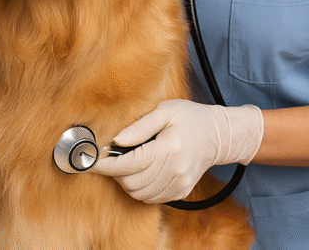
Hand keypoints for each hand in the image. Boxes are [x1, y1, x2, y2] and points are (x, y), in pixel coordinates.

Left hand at [91, 99, 262, 203]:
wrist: (219, 135)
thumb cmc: (190, 117)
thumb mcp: (165, 111)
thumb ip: (139, 127)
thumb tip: (115, 140)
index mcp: (168, 149)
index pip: (128, 164)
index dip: (105, 165)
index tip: (90, 161)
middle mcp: (174, 171)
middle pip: (131, 182)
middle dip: (114, 172)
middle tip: (109, 157)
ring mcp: (179, 184)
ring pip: (139, 193)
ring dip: (125, 181)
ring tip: (124, 163)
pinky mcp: (180, 191)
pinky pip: (151, 198)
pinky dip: (139, 189)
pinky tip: (139, 172)